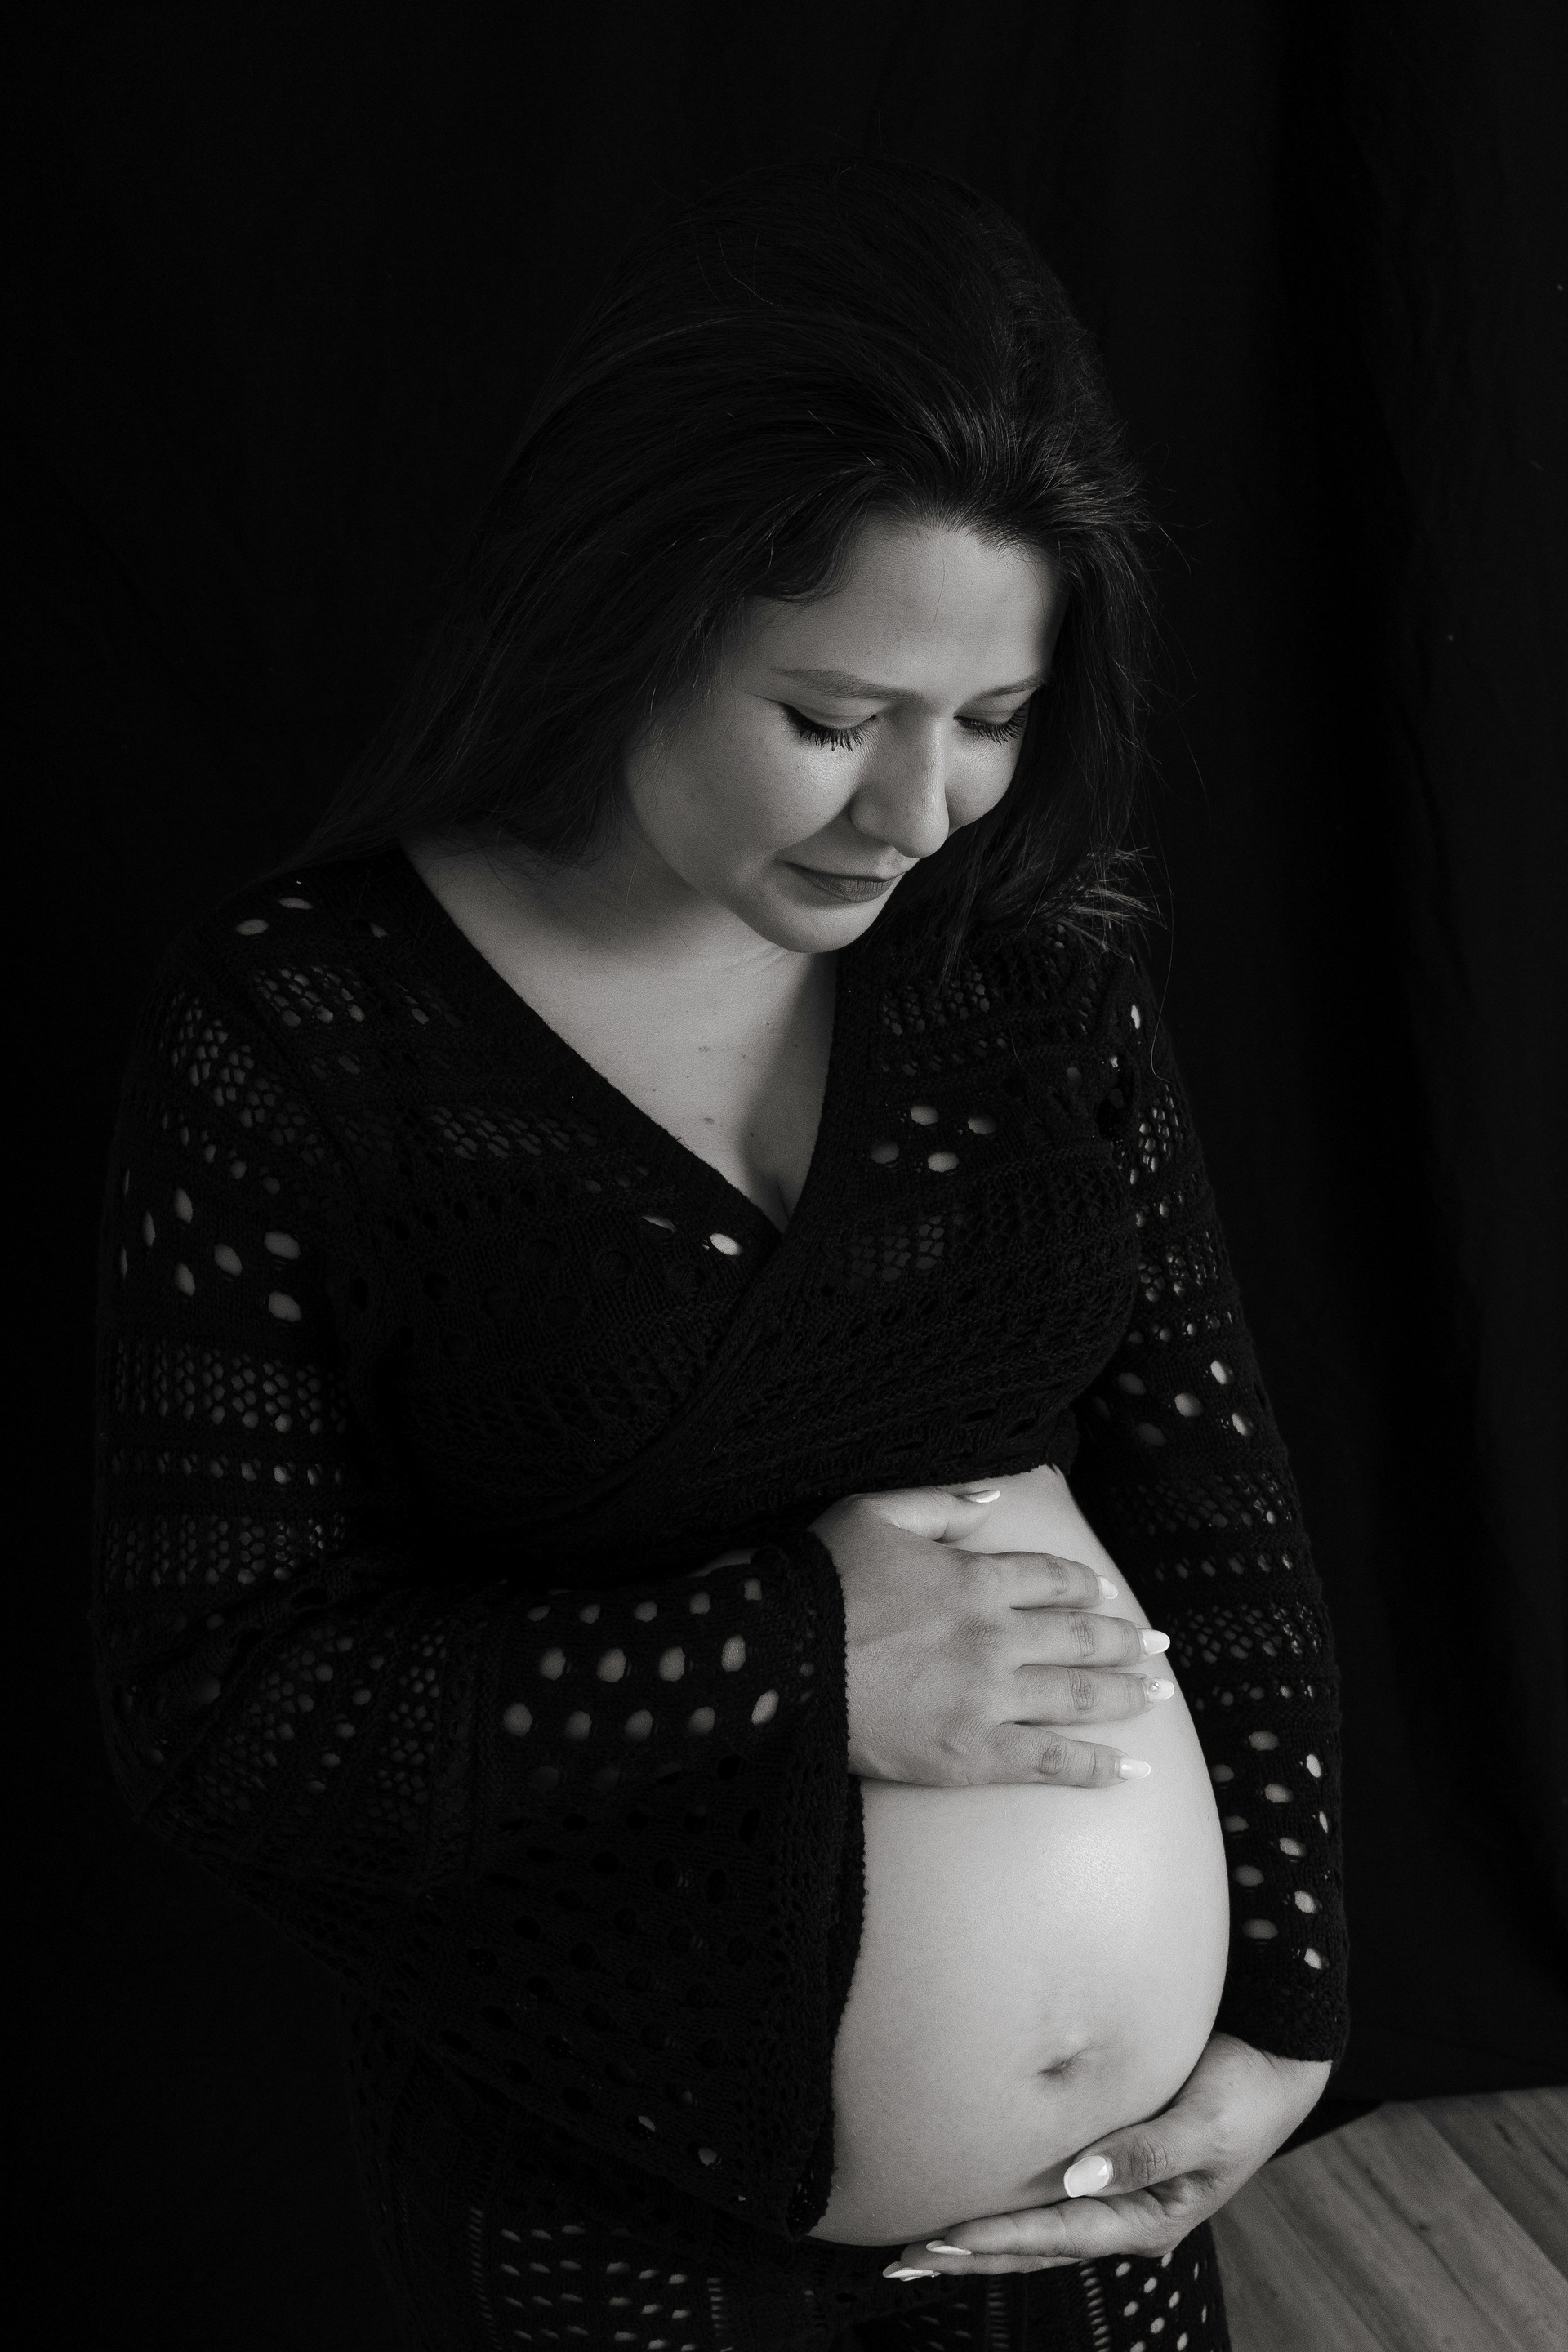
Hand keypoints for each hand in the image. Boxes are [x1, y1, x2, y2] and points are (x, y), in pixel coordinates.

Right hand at [810, 1486, 1173, 1788]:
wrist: (778, 1657)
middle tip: (1158, 1645)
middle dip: (1126, 1639)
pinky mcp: (970, 1755)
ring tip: (1158, 1693)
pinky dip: (1097, 1766)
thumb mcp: (875, 1513)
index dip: (1083, 1585)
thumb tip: (993, 1498)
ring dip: (1127, 1694)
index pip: (1052, 1578)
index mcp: (975, 1577)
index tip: (1103, 1592)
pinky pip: (1050, 1762)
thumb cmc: (820, 1581)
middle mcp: (995, 1636)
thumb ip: (940, 1504)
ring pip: (1079, 1697)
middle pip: (1080, 1637)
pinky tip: (1132, 1768)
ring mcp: (987, 1698)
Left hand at [885, 2032, 1331, 2278]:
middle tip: (906, 2260)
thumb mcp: (1206, 2123)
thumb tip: (1082, 2177)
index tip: (943, 2237)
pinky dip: (1010, 2209)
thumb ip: (1147, 2150)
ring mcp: (1121, 2195)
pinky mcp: (1115, 2165)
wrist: (1278, 2063)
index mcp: (1152, 2216)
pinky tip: (978, 2207)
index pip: (1058, 2232)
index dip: (999, 2237)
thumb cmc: (1246, 2091)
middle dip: (973, 2254)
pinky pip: (1052, 2198)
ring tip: (924, 2247)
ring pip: (1040, 2228)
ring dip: (983, 2240)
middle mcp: (1130, 2214)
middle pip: (1039, 2245)